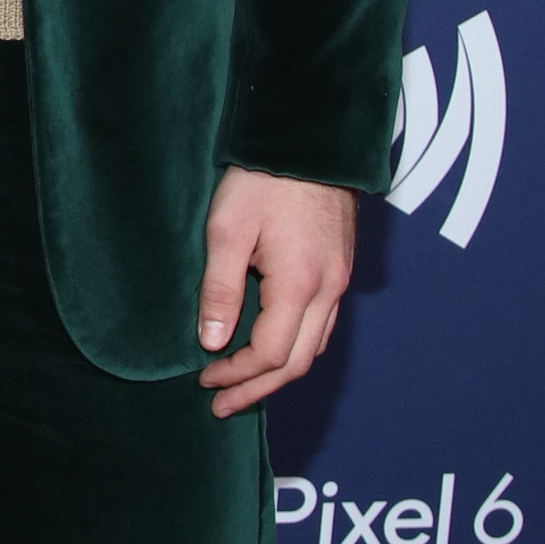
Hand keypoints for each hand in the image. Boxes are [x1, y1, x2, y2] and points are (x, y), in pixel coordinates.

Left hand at [196, 170, 355, 416]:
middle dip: (258, 388)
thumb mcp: (227, 231)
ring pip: (315, 346)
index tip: (204, 379)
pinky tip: (272, 347)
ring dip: (279, 372)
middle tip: (221, 404)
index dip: (236, 375)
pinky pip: (322, 325)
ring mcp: (340, 280)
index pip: (270, 354)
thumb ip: (220, 290)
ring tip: (243, 385)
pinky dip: (296, 347)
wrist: (310, 139)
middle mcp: (329, 289)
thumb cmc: (265, 179)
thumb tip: (212, 342)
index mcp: (301, 284)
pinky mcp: (340, 268)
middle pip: (298, 362)